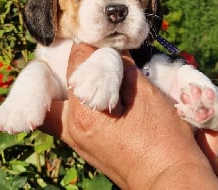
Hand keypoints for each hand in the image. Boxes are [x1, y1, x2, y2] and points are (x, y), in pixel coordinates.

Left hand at [41, 43, 217, 188]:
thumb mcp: (145, 94)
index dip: (89, 45)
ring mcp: (75, 141)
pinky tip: (89, 95)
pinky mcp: (83, 148)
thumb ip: (121, 66)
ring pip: (52, 104)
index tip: (100, 40)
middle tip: (81, 56)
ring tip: (84, 72)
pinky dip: (71, 102)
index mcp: (85, 112)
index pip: (76, 61)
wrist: (170, 181)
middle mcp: (71, 128)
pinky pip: (63, 119)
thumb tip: (109, 48)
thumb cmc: (164, 139)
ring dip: (63, 84)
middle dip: (61, 65)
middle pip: (47, 83)